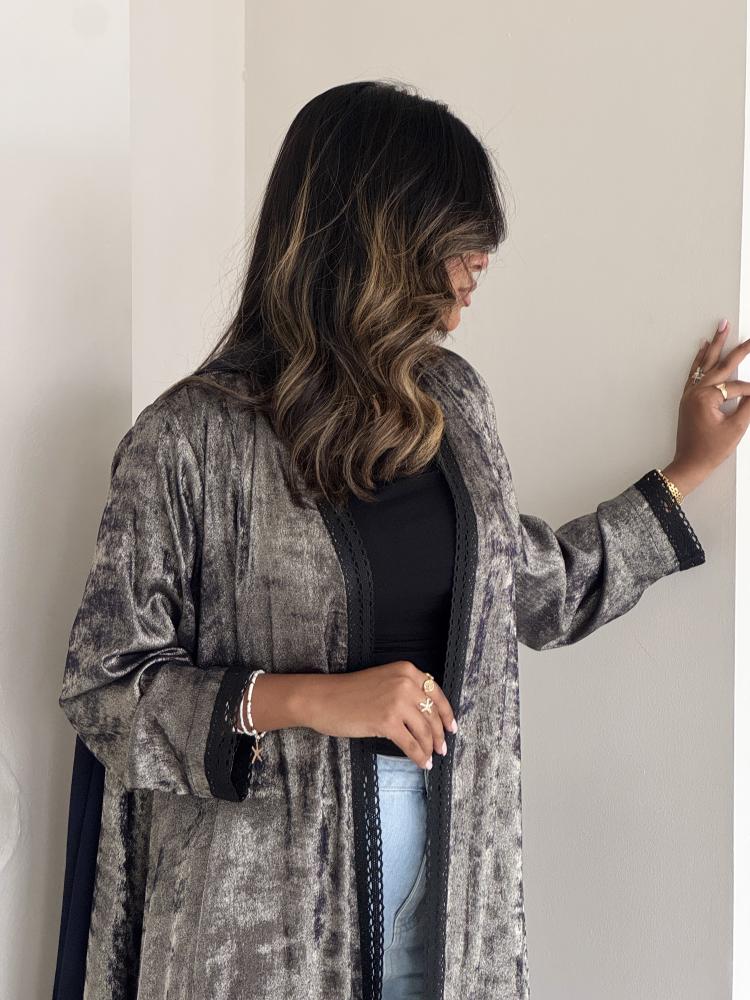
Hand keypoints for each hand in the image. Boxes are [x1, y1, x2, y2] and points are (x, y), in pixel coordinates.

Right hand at [302, 661, 456, 768]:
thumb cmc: (350, 692)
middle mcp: (405, 683)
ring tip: (430, 758)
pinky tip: (422, 763)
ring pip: (424, 731)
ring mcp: (397, 702)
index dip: (447, 714)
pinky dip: (419, 757)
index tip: (451, 727)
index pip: (436, 694)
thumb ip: (406, 689)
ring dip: (430, 748)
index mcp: (406, 670)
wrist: (324, 698)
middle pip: (433, 714)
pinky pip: (412, 744)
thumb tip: (427, 713)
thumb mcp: (384, 680)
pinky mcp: (387, 721)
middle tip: (442, 748)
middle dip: (440, 735)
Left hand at [662, 319, 749, 495]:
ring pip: (705, 364)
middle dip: (736, 347)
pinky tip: (703, 348)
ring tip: (721, 328)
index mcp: (706, 398)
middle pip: (720, 364)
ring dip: (715, 345)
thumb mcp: (736, 429)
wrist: (690, 464)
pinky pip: (694, 373)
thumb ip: (749, 407)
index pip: (737, 387)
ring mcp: (689, 394)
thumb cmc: (710, 450)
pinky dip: (700, 359)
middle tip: (748, 335)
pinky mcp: (687, 398)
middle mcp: (695, 392)